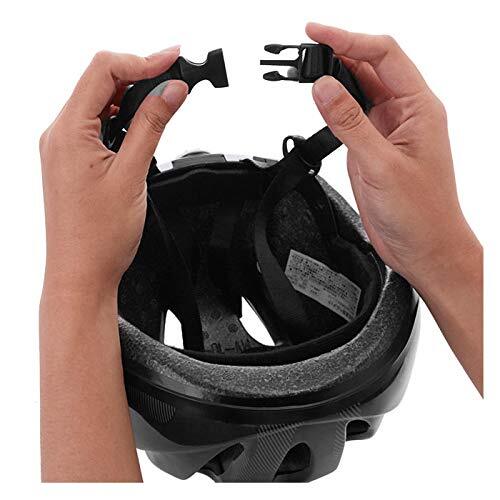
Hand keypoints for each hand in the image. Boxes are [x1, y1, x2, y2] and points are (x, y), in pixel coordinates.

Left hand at [39, 47, 187, 294]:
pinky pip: (96, 125)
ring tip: (164, 105)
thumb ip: (152, 126)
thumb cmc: (98, 236)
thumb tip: (171, 91)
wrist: (81, 272)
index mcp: (68, 132)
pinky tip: (141, 128)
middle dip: (139, 75)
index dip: (142, 60)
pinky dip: (121, 120)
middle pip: (100, 82)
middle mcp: (60, 135)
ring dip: (131, 98)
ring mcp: (64, 147)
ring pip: (99, 103)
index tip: (173, 60)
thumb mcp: (131, 174)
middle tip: (176, 80)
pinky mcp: (73, 160)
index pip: (103, 71)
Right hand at [307, 23, 482, 392]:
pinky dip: (332, 108)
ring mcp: (388, 131)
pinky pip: (351, 118)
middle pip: (371, 67)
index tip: (317, 33)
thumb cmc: (421, 212)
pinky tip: (319, 107)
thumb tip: (324, 87)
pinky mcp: (373, 148)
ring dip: (334, 79)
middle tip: (304, 51)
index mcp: (419, 108)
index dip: (349, 38)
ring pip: (359, 91)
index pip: (384, 55)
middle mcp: (404, 114)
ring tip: (305, 72)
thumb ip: (349, 123)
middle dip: (338, 53)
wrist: (423, 246)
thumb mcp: (381, 165)